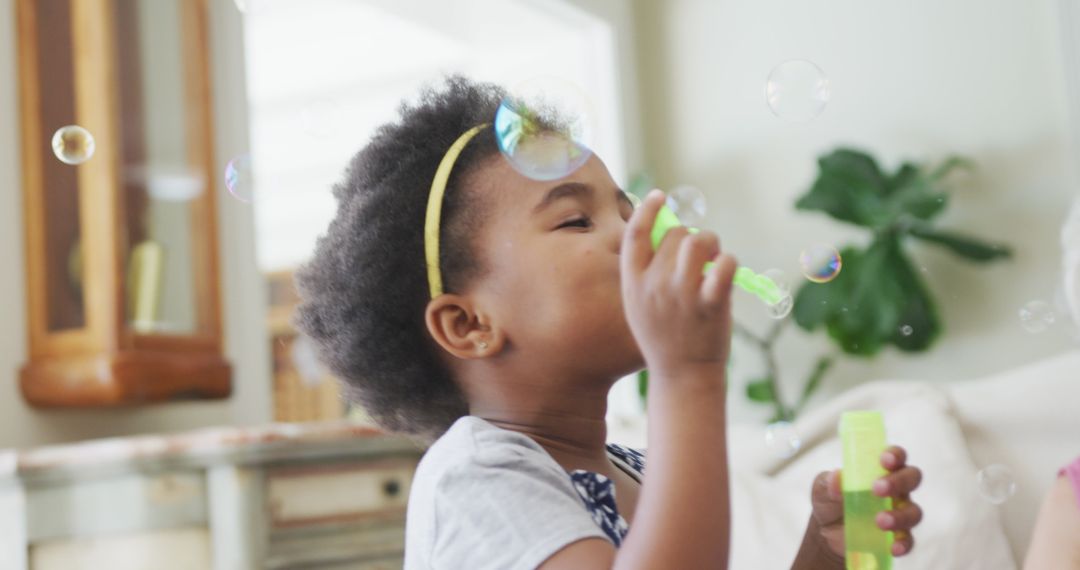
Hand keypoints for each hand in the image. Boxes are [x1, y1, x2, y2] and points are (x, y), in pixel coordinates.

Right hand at [620, 190, 738, 379]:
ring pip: (699, 241)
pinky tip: (727, 272)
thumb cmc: (663, 338)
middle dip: (692, 237)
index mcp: (633, 284)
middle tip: (702, 255)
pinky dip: (729, 262)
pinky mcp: (710, 304)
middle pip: (675, 235)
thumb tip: (665, 234)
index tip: (659, 196)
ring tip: (715, 259)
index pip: (635, 235)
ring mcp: (681, 295)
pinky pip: (724, 264)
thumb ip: (646, 273)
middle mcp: (654, 285)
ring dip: (712, 243)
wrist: (682, 377)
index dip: (647, 210)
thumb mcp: (639, 306)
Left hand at [810, 446, 923, 557]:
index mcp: (880, 469)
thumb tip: (837, 477)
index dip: (895, 455)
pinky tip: (893, 547)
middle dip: (898, 482)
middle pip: (911, 478)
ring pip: (913, 511)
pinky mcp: (898, 536)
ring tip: (880, 521)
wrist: (827, 532)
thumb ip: (828, 482)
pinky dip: (903, 543)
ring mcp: (900, 513)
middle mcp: (897, 488)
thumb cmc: (831, 499)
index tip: (884, 460)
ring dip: (899, 515)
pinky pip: (908, 540)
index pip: (896, 455)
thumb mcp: (823, 488)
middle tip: (878, 489)